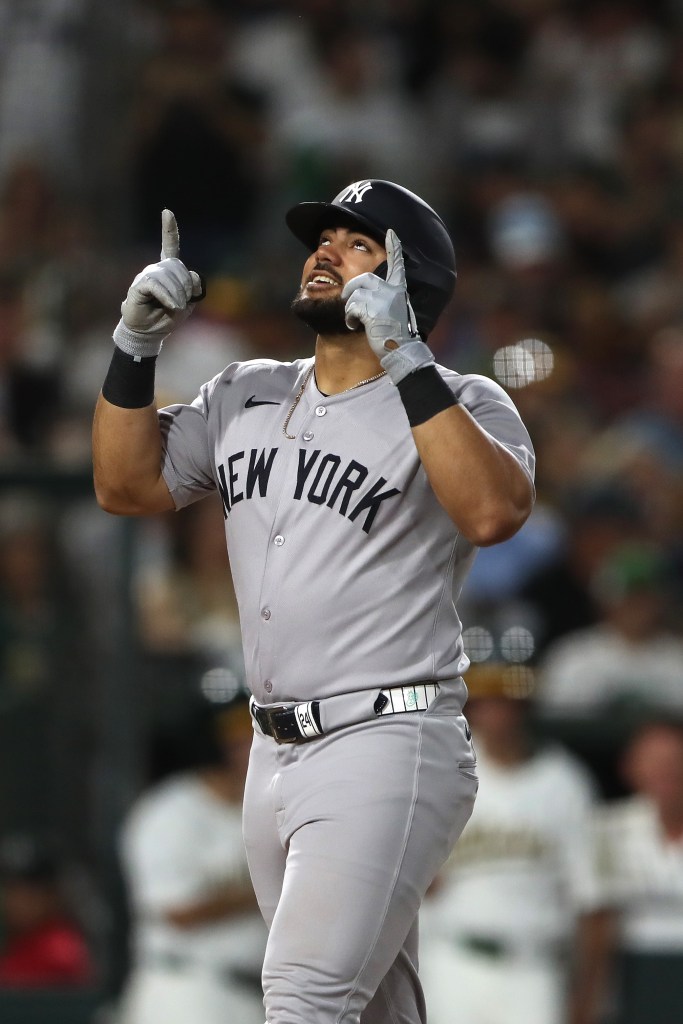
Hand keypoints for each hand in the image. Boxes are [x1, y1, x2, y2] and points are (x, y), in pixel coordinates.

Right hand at [114, 210, 204, 358]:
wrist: (149, 332)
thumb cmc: (167, 316)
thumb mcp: (188, 302)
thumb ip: (193, 287)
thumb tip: (193, 276)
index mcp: (167, 270)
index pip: (169, 246)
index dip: (169, 230)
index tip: (167, 212)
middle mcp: (156, 269)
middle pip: (177, 266)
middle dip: (185, 286)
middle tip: (183, 303)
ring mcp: (146, 276)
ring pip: (168, 275)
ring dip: (177, 294)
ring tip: (175, 306)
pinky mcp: (139, 286)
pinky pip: (156, 284)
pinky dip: (167, 296)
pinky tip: (170, 305)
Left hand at [342, 229, 434, 383]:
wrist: (400, 351)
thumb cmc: (394, 336)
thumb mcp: (392, 312)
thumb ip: (383, 299)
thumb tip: (362, 295)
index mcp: (398, 290)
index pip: (397, 264)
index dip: (394, 248)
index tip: (391, 233)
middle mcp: (392, 290)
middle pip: (362, 279)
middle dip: (350, 291)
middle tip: (350, 305)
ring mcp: (382, 299)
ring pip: (353, 295)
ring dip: (350, 310)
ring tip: (356, 322)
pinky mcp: (372, 309)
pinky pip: (350, 307)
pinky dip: (349, 318)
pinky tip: (355, 326)